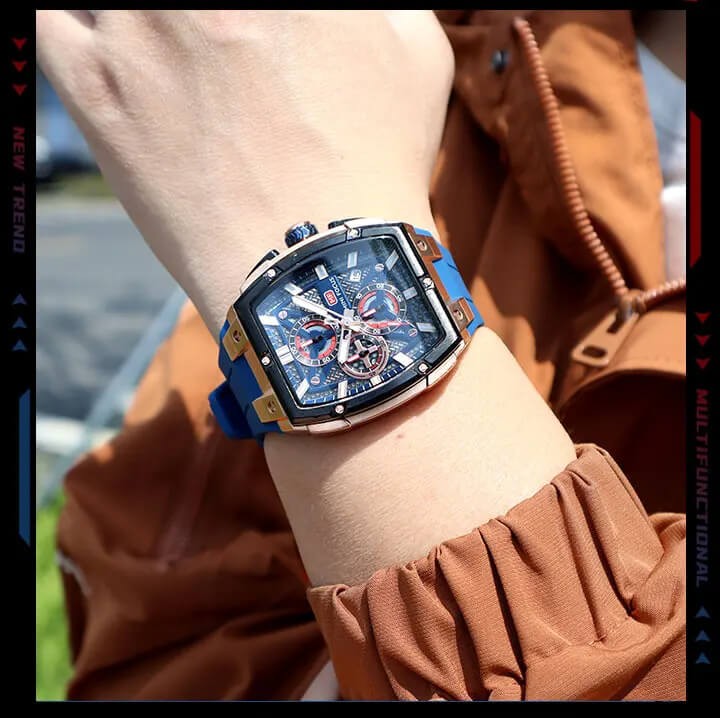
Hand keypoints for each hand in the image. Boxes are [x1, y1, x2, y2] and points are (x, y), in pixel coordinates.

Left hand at [36, 10, 453, 333]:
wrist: (322, 266)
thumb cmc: (379, 165)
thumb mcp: (415, 50)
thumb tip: (342, 0)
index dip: (254, 10)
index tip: (253, 28)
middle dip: (197, 16)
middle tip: (210, 43)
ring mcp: (140, 26)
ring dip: (136, 21)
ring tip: (164, 55)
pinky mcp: (94, 86)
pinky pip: (47, 18)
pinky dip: (72, 25)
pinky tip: (107, 50)